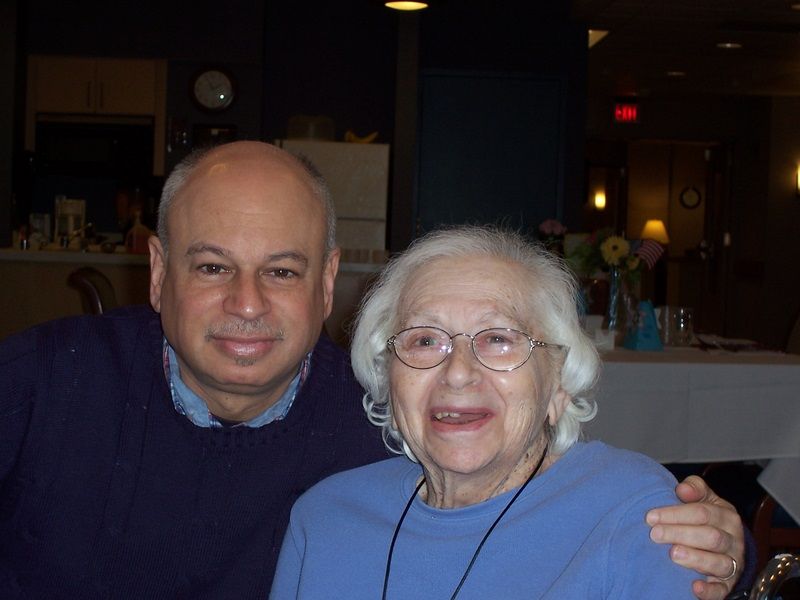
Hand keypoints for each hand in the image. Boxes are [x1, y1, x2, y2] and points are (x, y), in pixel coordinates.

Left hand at [646, 475, 744, 599]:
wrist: (725, 542)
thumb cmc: (706, 517)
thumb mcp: (703, 498)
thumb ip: (694, 488)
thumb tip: (682, 489)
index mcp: (726, 516)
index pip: (702, 513)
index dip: (675, 514)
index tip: (651, 517)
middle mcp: (733, 540)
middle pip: (710, 537)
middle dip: (680, 534)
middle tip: (655, 535)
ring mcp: (733, 563)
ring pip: (719, 562)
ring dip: (695, 559)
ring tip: (673, 554)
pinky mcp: (728, 584)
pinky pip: (722, 589)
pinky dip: (710, 591)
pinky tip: (695, 588)